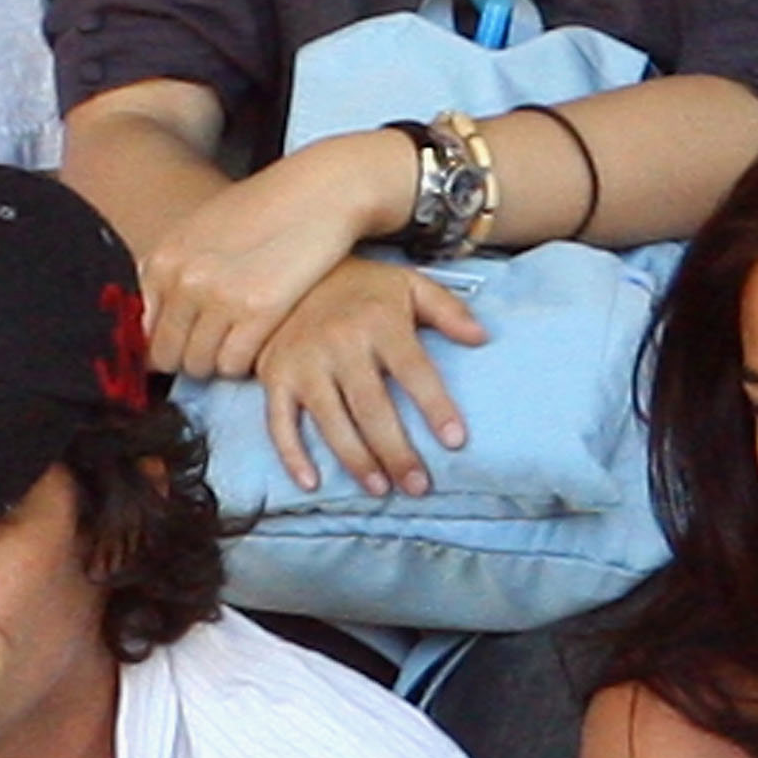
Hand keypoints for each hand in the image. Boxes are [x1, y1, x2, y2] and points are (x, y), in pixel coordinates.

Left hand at [141, 132, 413, 380]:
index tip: (187, 346)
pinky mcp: (257, 311)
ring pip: (200, 364)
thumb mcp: (201, 229)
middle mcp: (184, 279)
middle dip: (191, 358)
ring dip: (220, 361)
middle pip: (169, 354)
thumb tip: (153, 323)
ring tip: (242, 339)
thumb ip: (174, 271)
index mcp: (164, 258)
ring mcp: (219, 296)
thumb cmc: (265, 208)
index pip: (144, 331)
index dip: (167, 345)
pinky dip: (245, 362)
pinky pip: (234, 364)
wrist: (318, 190)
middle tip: (219, 346)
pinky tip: (259, 339)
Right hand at [254, 256, 485, 495]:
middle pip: (372, 407)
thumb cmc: (362, 288)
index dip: (435, 406)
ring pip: (331, 422)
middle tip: (418, 486)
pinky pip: (279, 423)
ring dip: (356, 460)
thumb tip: (482, 338)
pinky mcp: (275, 377)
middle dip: (397, 451)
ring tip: (380, 489)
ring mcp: (303, 362)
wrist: (292, 269)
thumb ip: (447, 310)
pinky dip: (292, 455)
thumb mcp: (408, 285)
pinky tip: (311, 483)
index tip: (455, 441)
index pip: (414, 370)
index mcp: (379, 321)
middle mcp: (340, 343)